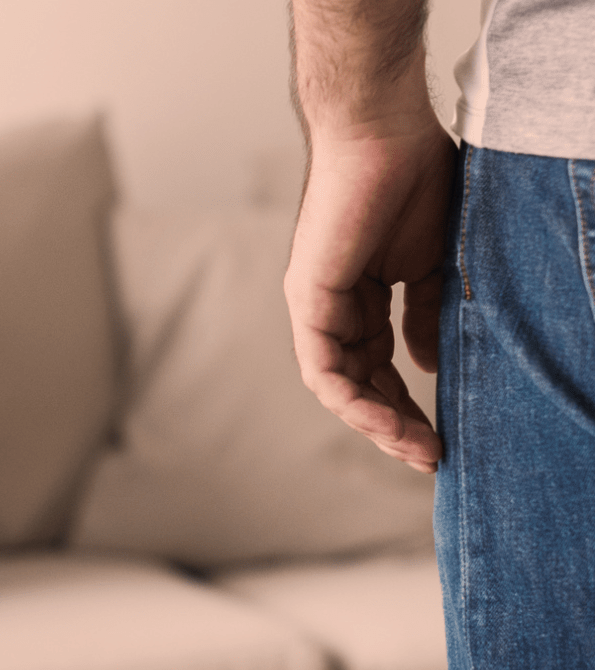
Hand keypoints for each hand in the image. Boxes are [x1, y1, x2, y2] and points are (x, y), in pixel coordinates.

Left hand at [283, 118, 455, 472]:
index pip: (379, 366)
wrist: (386, 133)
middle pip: (358, 382)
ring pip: (337, 384)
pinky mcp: (308, 296)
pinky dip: (351, 397)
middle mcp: (331, 306)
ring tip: (418, 448)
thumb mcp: (429, 264)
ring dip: (376, 422)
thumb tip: (426, 366)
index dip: (407, 404)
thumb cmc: (411, 182)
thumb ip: (423, 315)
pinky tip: (384, 421)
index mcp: (360, 298)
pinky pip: (322, 365)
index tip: (441, 436)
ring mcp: (315, 304)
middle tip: (432, 456)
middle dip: (394, 424)